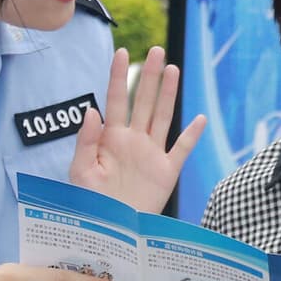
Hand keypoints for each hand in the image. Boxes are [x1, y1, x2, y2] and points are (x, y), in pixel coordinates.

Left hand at [70, 46, 207, 213]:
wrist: (110, 231)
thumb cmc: (90, 203)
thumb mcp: (80, 172)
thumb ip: (85, 141)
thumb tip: (93, 110)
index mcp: (111, 138)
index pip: (116, 99)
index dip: (118, 76)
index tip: (121, 52)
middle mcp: (133, 140)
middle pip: (144, 101)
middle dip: (149, 76)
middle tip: (156, 50)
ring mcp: (151, 154)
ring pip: (163, 117)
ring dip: (168, 94)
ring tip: (173, 69)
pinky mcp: (166, 171)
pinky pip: (181, 149)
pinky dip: (192, 135)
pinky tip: (199, 118)